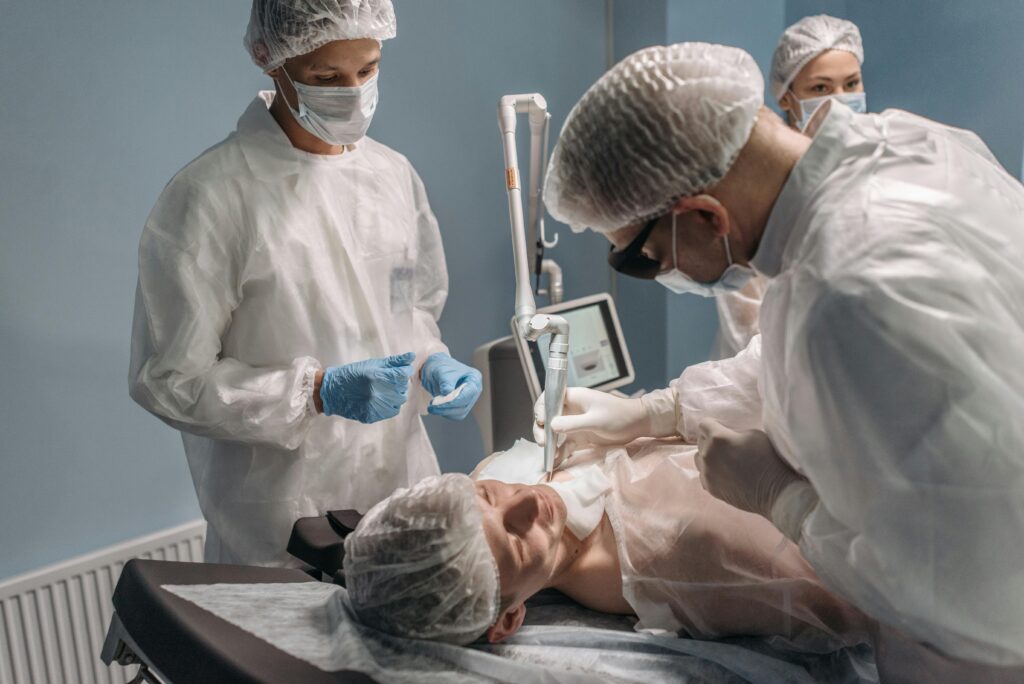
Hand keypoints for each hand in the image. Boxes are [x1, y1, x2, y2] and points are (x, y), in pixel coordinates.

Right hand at [320, 352, 414, 423]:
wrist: (331, 391)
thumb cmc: (351, 373)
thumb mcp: (372, 364)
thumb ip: (393, 361)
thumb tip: (411, 356)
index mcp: (376, 377)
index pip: (402, 375)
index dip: (404, 371)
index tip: (401, 371)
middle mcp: (376, 393)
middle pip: (402, 389)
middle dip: (400, 383)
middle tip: (390, 380)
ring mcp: (374, 406)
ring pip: (399, 401)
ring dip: (396, 394)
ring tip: (386, 390)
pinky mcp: (372, 416)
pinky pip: (391, 411)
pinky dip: (390, 405)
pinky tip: (382, 399)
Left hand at [421, 353, 481, 420]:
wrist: (435, 368)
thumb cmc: (441, 366)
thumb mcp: (442, 371)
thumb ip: (446, 383)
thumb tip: (447, 395)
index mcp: (474, 379)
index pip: (468, 394)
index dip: (454, 401)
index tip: (440, 403)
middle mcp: (474, 390)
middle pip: (464, 406)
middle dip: (447, 408)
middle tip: (432, 406)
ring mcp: (468, 399)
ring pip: (460, 413)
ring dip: (445, 412)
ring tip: (432, 407)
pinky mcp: (461, 405)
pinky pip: (455, 415)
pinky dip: (445, 413)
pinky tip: (436, 408)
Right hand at [533, 387, 650, 451]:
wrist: (637, 424)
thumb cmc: (618, 415)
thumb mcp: (595, 419)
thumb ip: (573, 423)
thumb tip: (551, 426)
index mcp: (573, 398)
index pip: (549, 398)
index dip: (541, 408)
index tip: (540, 421)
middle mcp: (570, 410)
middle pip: (548, 418)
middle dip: (541, 430)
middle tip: (542, 443)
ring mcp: (574, 424)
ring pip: (554, 433)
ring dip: (549, 444)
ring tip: (548, 457)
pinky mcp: (580, 437)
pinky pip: (565, 445)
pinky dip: (559, 454)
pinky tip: (555, 463)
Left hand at [694, 419, 801, 517]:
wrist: (776, 491)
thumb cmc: (769, 459)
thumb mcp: (753, 434)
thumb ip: (733, 433)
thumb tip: (726, 436)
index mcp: (717, 438)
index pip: (704, 424)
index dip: (714, 424)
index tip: (723, 428)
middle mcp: (707, 455)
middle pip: (700, 441)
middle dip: (711, 440)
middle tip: (727, 445)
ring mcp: (707, 473)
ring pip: (699, 458)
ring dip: (708, 456)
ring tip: (724, 460)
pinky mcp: (710, 488)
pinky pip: (704, 475)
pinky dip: (711, 472)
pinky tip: (725, 474)